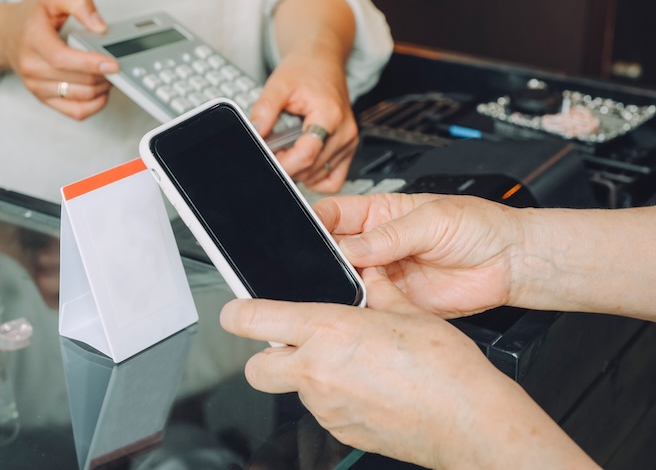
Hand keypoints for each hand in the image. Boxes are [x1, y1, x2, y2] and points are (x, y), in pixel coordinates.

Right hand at [0, 0, 119, 119]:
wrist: (7, 35)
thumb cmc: (32, 16)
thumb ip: (79, 3)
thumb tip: (100, 27)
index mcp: (33, 39)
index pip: (62, 58)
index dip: (90, 63)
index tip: (113, 64)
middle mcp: (31, 66)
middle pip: (77, 79)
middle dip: (103, 74)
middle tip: (115, 63)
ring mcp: (36, 85)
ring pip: (80, 96)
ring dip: (102, 87)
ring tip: (107, 73)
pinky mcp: (44, 99)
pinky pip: (76, 112)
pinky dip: (95, 104)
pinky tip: (101, 91)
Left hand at [220, 268, 592, 468]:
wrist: (469, 421)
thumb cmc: (444, 369)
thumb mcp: (408, 313)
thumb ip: (378, 291)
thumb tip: (369, 275)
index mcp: (328, 330)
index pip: (253, 319)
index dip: (236, 312)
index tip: (236, 310)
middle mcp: (317, 371)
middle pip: (257, 367)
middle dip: (265, 354)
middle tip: (294, 342)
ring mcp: (325, 406)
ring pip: (293, 388)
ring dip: (309, 374)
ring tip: (351, 363)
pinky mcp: (339, 430)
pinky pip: (321, 408)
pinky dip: (333, 395)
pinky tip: (366, 387)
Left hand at [250, 0, 358, 193]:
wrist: (322, 61)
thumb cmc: (305, 69)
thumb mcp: (278, 84)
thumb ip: (264, 110)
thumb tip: (255, 133)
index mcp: (329, 115)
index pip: (305, 156)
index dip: (282, 164)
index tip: (267, 160)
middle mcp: (344, 132)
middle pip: (310, 169)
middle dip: (286, 164)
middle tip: (273, 147)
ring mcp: (349, 142)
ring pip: (318, 176)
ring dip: (298, 169)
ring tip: (286, 147)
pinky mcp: (348, 148)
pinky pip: (333, 179)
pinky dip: (315, 178)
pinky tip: (301, 161)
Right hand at [313, 193, 521, 317]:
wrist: (511, 263)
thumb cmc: (481, 227)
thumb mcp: (432, 220)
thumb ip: (389, 235)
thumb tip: (349, 247)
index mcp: (380, 213)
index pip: (334, 213)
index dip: (317, 221)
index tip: (307, 232)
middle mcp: (378, 243)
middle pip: (334, 249)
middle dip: (324, 257)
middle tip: (326, 264)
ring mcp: (386, 273)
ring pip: (347, 279)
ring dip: (342, 283)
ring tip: (348, 282)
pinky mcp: (397, 301)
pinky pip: (370, 305)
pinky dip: (363, 307)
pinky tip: (365, 303)